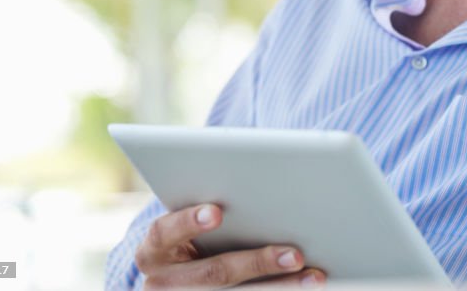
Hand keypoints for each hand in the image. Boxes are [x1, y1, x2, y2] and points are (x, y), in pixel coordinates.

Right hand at [134, 204, 325, 288]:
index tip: (217, 211)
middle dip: (258, 262)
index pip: (164, 232)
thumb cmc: (192, 235)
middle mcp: (161, 282)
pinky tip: (306, 286)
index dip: (189, 221)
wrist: (176, 279)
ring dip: (281, 287)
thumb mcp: (188, 224)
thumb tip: (258, 185)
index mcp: (153, 250)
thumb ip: (210, 209)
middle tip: (295, 254)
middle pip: (213, 273)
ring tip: (313, 276)